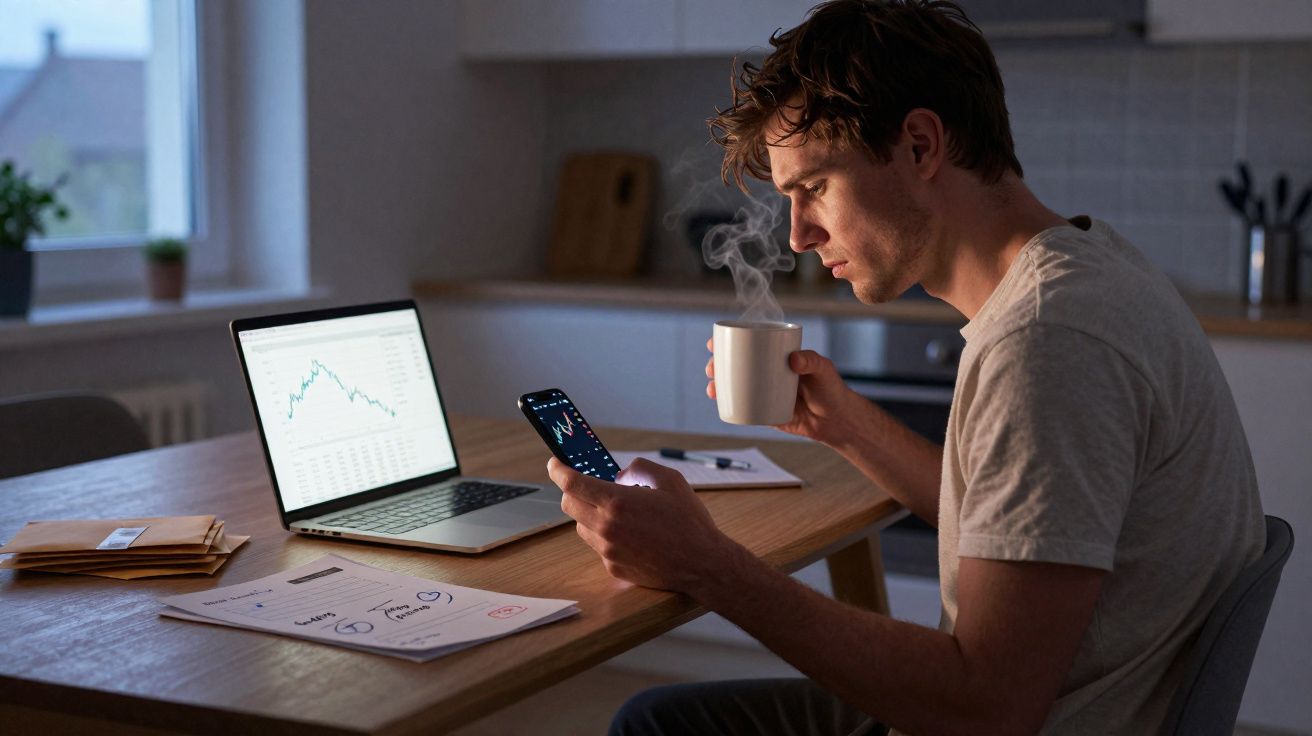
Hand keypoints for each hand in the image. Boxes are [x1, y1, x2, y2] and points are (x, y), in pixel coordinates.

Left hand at [547, 456, 738, 592]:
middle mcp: (607, 527)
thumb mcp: (670, 481)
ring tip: (615, 510)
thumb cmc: (689, 522)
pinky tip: (629, 533)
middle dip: (572, 491)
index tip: (555, 463)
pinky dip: (605, 534)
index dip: (558, 470)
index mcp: (617, 502)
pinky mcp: (613, 567)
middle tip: (585, 484)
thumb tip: (620, 476)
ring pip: (581, 526)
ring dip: (589, 513)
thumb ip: (640, 469)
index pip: (572, 483)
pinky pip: (598, 545)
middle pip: (569, 505)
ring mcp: (608, 550)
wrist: (702, 564)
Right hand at [705, 338, 858, 444]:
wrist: (836, 420)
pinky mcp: (764, 412)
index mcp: (775, 357)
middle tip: (712, 368)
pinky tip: (719, 403)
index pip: (748, 345)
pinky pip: (743, 407)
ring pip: (735, 386)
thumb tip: (793, 359)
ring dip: (717, 385)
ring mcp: (763, 392)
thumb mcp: (823, 369)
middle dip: (717, 365)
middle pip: (735, 365)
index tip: (714, 343)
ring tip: (712, 388)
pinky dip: (728, 405)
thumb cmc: (831, 389)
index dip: (728, 343)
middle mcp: (766, 373)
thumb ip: (811, 361)